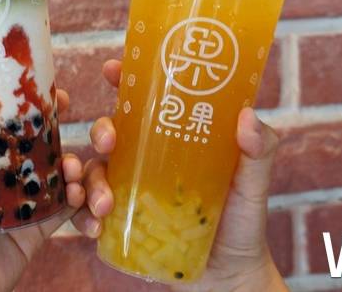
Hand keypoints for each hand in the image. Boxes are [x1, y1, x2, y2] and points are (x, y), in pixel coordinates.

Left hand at [0, 61, 87, 291]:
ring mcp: (20, 201)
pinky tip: (86, 203)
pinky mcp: (35, 230)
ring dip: (82, 170)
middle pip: (45, 141)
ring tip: (77, 178)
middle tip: (96, 132)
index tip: (57, 91)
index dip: (36, 101)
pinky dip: (84, 204)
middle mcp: (0, 172)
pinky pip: (69, 210)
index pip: (9, 116)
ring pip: (64, 173)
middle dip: (74, 133)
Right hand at [75, 60, 288, 291]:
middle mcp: (145, 158)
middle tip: (108, 143)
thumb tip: (247, 116)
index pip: (142, 101)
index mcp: (171, 138)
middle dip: (100, 131)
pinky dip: (83, 218)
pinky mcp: (119, 222)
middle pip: (109, 131)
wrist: (230, 274)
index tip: (112, 70)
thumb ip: (259, 150)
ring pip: (92, 172)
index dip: (123, 80)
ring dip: (88, 182)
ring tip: (104, 205)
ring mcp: (129, 190)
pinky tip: (95, 229)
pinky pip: (87, 213)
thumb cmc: (242, 220)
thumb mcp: (253, 183)